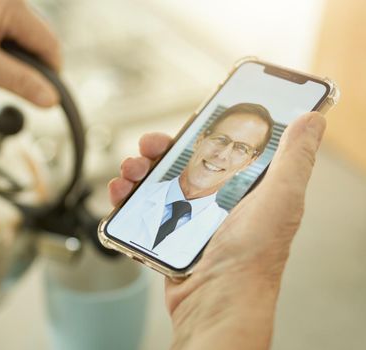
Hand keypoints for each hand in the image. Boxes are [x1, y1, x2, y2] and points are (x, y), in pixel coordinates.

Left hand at [0, 0, 59, 106]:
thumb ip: (21, 82)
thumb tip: (50, 98)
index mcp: (11, 5)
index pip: (49, 43)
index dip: (51, 72)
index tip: (46, 93)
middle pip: (34, 36)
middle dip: (27, 62)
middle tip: (10, 82)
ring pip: (16, 31)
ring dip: (9, 53)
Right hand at [108, 112, 325, 349]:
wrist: (216, 303)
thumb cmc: (252, 257)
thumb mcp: (281, 200)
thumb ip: (294, 159)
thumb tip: (310, 121)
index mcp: (243, 189)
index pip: (219, 148)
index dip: (200, 131)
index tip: (186, 124)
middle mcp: (214, 201)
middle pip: (180, 162)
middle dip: (159, 149)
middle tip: (148, 147)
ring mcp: (187, 218)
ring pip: (156, 182)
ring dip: (138, 169)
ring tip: (130, 171)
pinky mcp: (165, 234)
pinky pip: (141, 209)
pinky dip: (126, 197)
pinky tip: (121, 193)